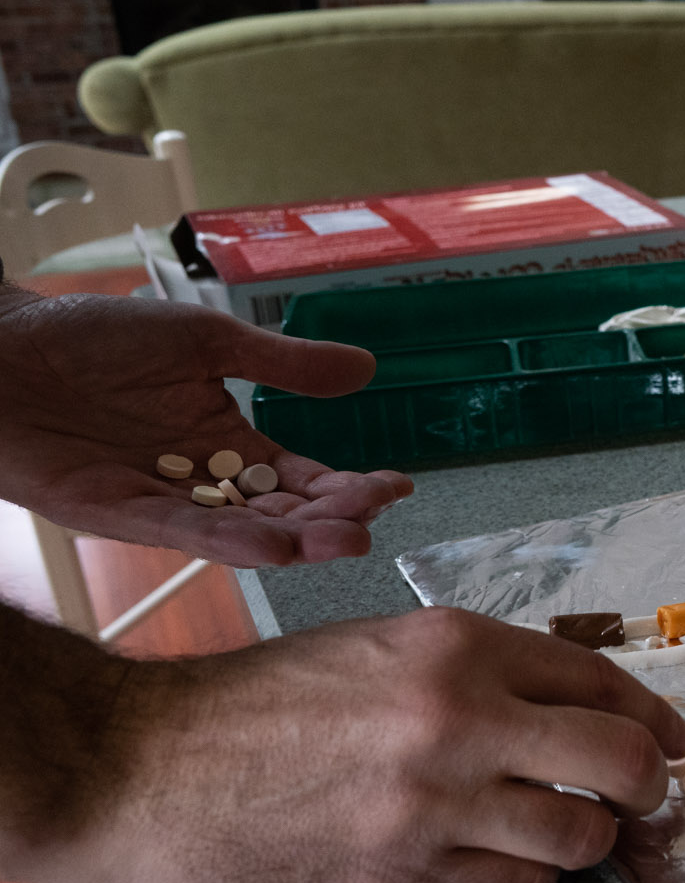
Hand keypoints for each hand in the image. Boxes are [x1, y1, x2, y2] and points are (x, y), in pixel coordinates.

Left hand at [0, 288, 411, 565]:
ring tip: (342, 543)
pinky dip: (227, 541)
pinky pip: (179, 532)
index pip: (304, 477)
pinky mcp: (113, 512)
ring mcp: (161, 500)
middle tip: (371, 521)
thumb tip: (366, 366)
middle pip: (282, 513)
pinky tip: (271, 546)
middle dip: (331, 521)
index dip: (350, 488)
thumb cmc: (89, 336)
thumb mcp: (206, 340)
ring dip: (293, 541)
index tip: (397, 486)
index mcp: (228, 440)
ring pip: (240, 532)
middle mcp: (201, 480)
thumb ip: (284, 362)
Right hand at [12, 607, 684, 882]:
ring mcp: (431, 802)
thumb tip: (573, 706)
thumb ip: (476, 673)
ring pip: (578, 835)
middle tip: (643, 800)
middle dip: (649, 785)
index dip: (652, 714)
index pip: (601, 678)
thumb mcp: (377, 650)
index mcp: (455, 645)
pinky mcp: (399, 877)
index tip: (671, 740)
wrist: (140, 766)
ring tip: (560, 837)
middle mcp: (458, 716)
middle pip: (621, 757)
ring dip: (584, 843)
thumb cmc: (256, 706)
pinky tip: (496, 869)